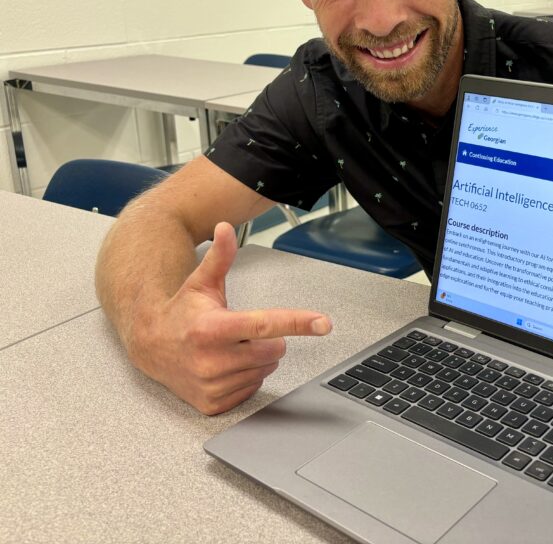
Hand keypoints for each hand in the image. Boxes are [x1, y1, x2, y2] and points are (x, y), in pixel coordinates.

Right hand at [131, 221, 332, 414]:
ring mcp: (211, 385)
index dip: (298, 322)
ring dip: (255, 359)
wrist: (150, 346)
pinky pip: (252, 389)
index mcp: (213, 328)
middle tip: (240, 333)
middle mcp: (211, 359)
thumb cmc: (182, 313)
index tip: (324, 323)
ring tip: (228, 349)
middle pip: (274, 350)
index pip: (265, 325)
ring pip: (265, 370)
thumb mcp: (201, 283)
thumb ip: (220, 256)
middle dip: (266, 340)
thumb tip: (226, 227)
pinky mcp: (212, 404)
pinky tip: (223, 367)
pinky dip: (245, 378)